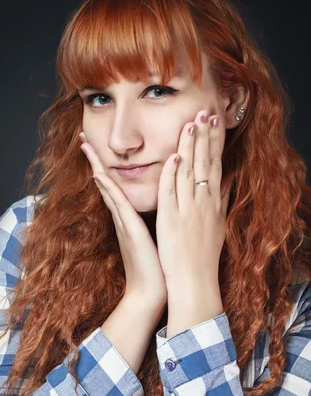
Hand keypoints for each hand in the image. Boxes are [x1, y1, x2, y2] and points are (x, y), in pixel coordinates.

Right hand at [79, 132, 167, 311]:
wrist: (152, 292)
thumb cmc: (156, 267)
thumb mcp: (154, 237)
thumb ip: (151, 220)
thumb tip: (159, 206)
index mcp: (129, 218)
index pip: (116, 186)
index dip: (106, 166)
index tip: (98, 147)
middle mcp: (123, 217)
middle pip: (107, 183)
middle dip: (95, 160)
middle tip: (82, 138)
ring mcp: (124, 223)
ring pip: (109, 189)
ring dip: (97, 167)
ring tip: (86, 146)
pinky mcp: (130, 230)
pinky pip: (118, 205)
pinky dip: (109, 189)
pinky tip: (99, 175)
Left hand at [155, 109, 235, 293]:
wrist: (194, 283)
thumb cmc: (203, 258)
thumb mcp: (216, 227)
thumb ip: (218, 203)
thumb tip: (223, 183)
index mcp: (213, 205)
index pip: (215, 166)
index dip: (214, 143)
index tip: (214, 122)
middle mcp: (203, 204)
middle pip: (206, 164)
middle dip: (205, 137)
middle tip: (205, 112)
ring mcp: (188, 211)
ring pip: (190, 173)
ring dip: (190, 147)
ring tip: (192, 123)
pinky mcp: (171, 220)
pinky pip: (172, 193)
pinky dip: (172, 174)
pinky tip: (173, 156)